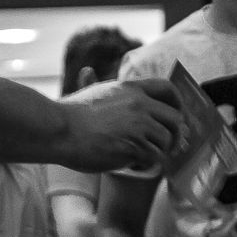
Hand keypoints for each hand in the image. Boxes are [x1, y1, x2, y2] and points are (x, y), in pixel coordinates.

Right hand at [58, 79, 181, 172]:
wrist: (59, 130)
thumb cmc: (70, 115)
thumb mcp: (91, 92)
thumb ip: (98, 84)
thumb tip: (88, 71)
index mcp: (131, 88)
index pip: (168, 89)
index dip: (177, 104)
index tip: (176, 117)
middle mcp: (139, 103)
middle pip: (175, 119)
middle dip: (174, 135)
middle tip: (167, 147)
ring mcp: (139, 125)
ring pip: (166, 142)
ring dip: (157, 153)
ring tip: (140, 157)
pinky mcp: (135, 146)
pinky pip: (153, 159)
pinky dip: (144, 165)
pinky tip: (129, 164)